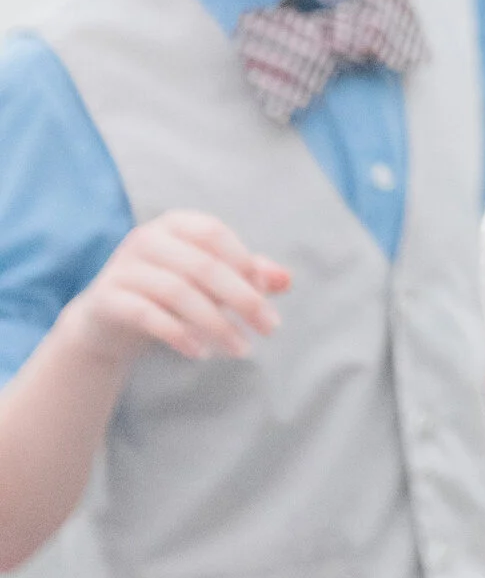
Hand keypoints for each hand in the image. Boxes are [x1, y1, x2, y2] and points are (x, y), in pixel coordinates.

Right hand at [62, 212, 291, 369]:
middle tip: (270, 330)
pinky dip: (178, 334)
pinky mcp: (106, 299)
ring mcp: (123, 268)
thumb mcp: (208, 283)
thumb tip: (286, 280)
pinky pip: (146, 314)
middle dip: (243, 300)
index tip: (267, 296)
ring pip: (178, 292)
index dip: (244, 263)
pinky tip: (200, 352)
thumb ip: (246, 276)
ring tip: (241, 349)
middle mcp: (146, 239)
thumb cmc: (168, 296)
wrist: (105, 324)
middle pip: (203, 266)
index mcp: (175, 224)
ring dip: (216, 323)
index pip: (215, 234)